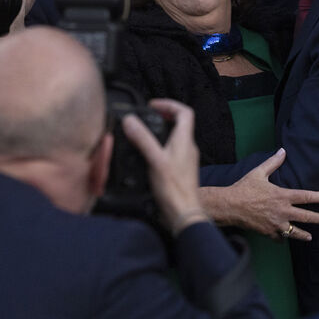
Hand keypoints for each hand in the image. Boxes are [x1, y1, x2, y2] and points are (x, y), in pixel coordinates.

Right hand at [122, 98, 207, 234]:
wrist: (184, 214)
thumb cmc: (173, 188)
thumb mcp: (155, 160)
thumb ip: (143, 139)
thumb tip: (130, 120)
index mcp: (185, 141)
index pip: (185, 112)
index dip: (169, 104)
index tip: (153, 105)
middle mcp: (188, 148)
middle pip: (180, 124)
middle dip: (164, 116)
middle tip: (147, 117)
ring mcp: (185, 160)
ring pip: (176, 138)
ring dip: (162, 131)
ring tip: (144, 133)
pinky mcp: (180, 171)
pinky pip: (172, 151)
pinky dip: (160, 146)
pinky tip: (148, 155)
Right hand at [200, 149, 318, 241]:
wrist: (230, 206)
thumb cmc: (244, 188)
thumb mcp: (259, 172)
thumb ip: (273, 163)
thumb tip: (282, 151)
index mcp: (282, 195)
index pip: (306, 197)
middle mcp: (282, 211)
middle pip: (305, 217)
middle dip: (316, 218)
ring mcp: (276, 223)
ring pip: (295, 232)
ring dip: (304, 235)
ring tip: (310, 236)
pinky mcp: (268, 232)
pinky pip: (279, 238)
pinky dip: (282, 238)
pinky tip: (284, 238)